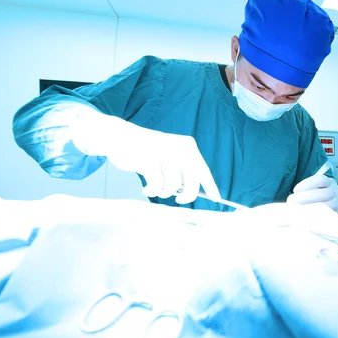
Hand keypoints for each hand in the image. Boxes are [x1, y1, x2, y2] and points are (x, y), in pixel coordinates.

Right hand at [72, 110, 219, 203]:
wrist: (120, 137)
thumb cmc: (147, 151)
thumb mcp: (170, 155)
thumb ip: (181, 170)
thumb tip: (191, 193)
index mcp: (187, 146)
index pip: (203, 169)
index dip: (210, 186)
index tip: (216, 199)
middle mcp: (179, 148)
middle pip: (192, 181)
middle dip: (187, 196)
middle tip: (179, 200)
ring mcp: (164, 153)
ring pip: (174, 185)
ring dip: (165, 192)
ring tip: (156, 187)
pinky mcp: (148, 159)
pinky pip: (157, 185)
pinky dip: (152, 191)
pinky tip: (146, 188)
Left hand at [287, 174, 337, 215]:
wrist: (330, 211)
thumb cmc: (318, 199)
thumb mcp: (315, 191)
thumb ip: (306, 192)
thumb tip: (291, 200)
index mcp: (330, 182)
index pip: (320, 180)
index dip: (306, 184)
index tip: (295, 190)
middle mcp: (337, 192)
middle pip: (320, 194)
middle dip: (304, 197)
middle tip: (291, 202)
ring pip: (323, 206)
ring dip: (307, 209)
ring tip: (296, 211)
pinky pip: (326, 218)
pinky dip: (314, 218)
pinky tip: (305, 219)